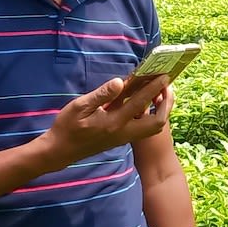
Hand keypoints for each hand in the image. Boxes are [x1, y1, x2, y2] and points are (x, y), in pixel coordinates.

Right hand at [36, 74, 171, 168]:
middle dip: (166, 103)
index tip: (164, 75)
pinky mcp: (122, 139)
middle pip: (157, 122)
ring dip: (161, 110)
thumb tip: (120, 82)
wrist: (61, 151)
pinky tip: (145, 102)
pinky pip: (145, 128)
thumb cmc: (67, 127)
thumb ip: (102, 94)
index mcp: (114, 122)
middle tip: (166, 85)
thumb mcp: (80, 106)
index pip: (140, 102)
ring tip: (160, 92)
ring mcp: (125, 137)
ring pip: (153, 127)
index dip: (154, 87)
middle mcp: (124, 132)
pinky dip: (151, 115)